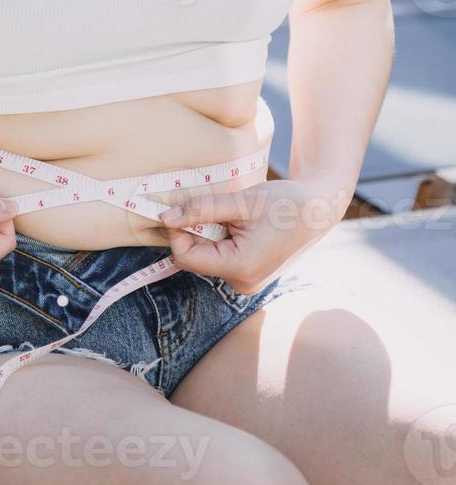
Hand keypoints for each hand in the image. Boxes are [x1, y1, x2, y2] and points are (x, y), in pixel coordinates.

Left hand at [159, 176, 351, 293]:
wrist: (319, 211)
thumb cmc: (286, 203)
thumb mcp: (241, 202)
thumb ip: (201, 209)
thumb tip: (166, 217)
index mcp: (240, 267)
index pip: (187, 257)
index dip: (177, 232)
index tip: (179, 208)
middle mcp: (242, 283)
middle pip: (196, 258)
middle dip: (194, 231)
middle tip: (207, 206)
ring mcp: (246, 282)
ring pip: (208, 257)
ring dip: (208, 234)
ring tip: (231, 214)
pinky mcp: (249, 275)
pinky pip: (222, 258)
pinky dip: (221, 239)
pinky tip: (238, 223)